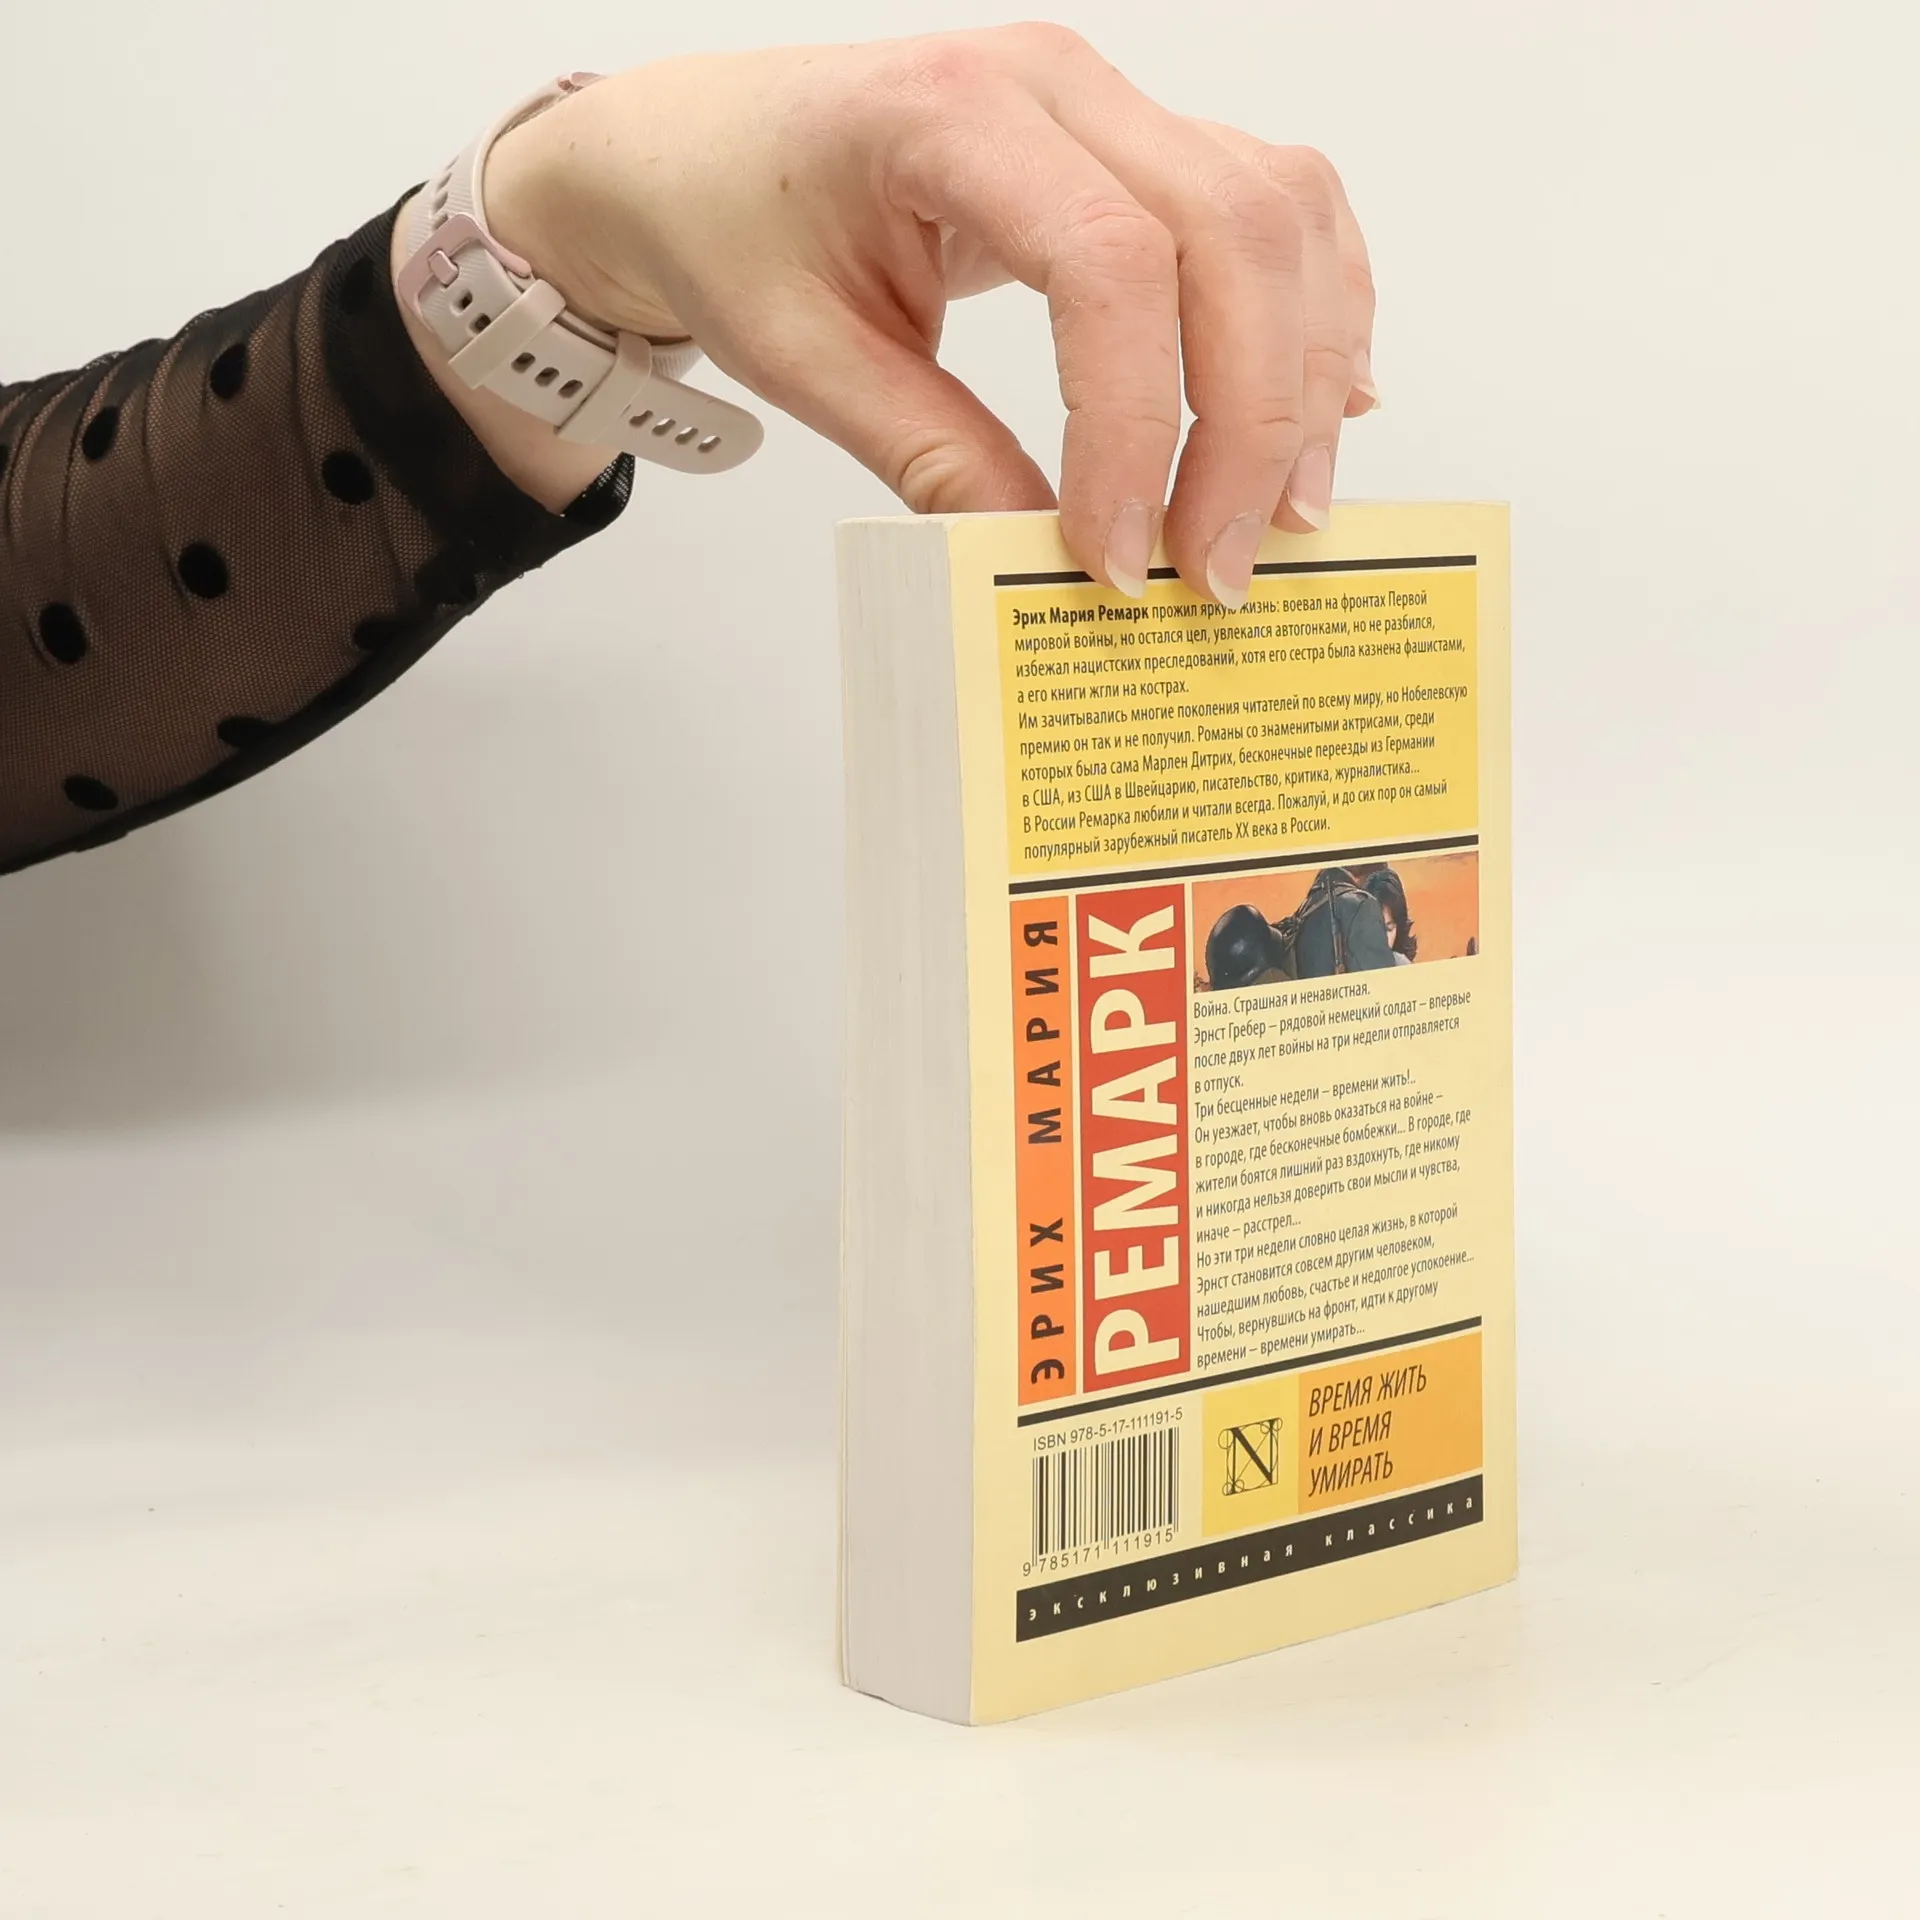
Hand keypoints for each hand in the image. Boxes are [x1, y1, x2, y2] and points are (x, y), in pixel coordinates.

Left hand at [482, 28, 1378, 607]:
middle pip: (1232, 231)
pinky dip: (1317, 307)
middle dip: (1249, 421)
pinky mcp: (1143, 140)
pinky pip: (1277, 204)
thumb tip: (1045, 560)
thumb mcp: (806, 360)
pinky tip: (1325, 404)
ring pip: (1279, 212)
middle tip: (1219, 566)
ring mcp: (1112, 101)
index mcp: (951, 115)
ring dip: (1305, 369)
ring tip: (1288, 511)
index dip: (1136, 425)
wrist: (706, 150)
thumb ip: (932, 455)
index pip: (1110, 263)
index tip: (1116, 555)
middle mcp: (1056, 85)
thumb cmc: (734, 227)